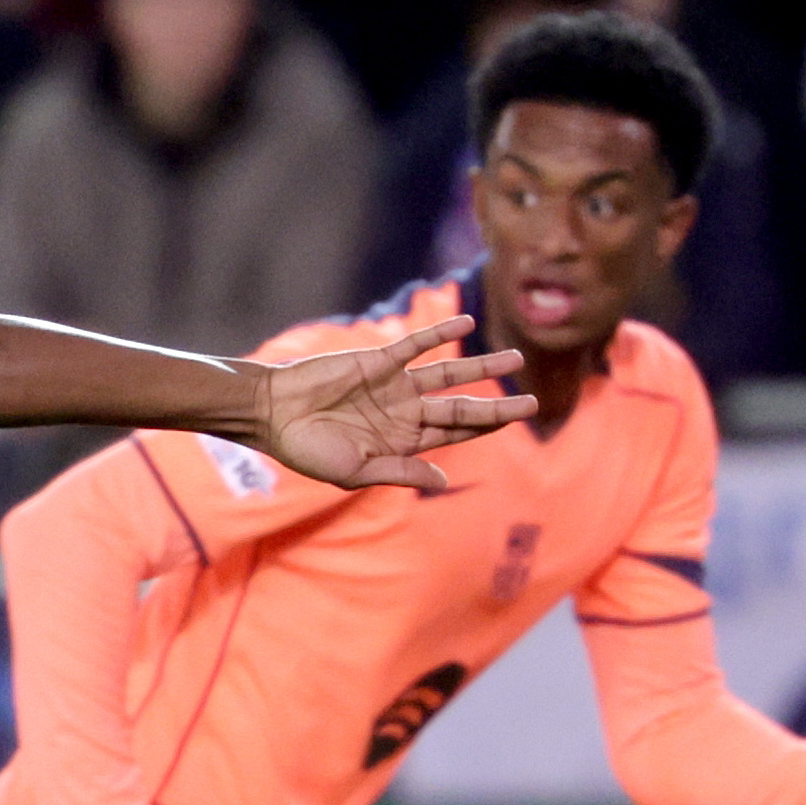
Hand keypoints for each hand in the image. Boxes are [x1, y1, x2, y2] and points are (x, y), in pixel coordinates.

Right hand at [251, 315, 533, 489]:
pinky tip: (466, 324)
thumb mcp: (354, 471)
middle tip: (534, 402)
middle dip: (497, 405)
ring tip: (515, 358)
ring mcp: (392, 386)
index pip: (455, 435)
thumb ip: (400, 470)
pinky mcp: (377, 361)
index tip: (519, 419)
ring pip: (447, 374)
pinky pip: (415, 345)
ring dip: (480, 367)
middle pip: (460, 408)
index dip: (488, 427)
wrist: (271, 413)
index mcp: (401, 442)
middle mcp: (403, 413)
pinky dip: (439, 334)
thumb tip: (444, 479)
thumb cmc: (306, 450)